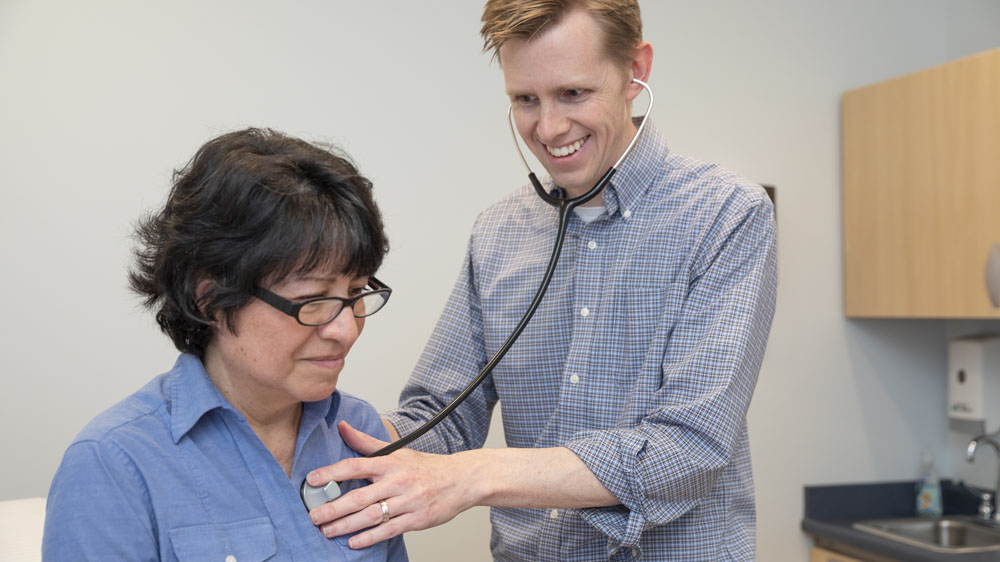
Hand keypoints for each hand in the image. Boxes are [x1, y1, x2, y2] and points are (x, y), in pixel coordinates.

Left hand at [306, 421, 479, 548]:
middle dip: (333, 508)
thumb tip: (342, 427)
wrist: (461, 480)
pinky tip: (354, 541)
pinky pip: (389, 530)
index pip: (355, 465)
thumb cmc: (426, 467)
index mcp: (390, 463)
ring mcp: (408, 501)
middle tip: (314, 515)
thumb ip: (366, 442)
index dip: (331, 472)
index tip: (311, 480)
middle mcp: (397, 481)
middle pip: (359, 496)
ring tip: (327, 531)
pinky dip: (369, 537)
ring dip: (346, 525)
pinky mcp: (417, 519)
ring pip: (371, 516)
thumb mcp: (397, 451)